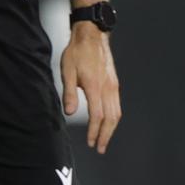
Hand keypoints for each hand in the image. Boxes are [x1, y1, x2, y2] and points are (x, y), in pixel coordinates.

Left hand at [62, 23, 120, 152]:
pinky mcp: (115, 83)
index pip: (97, 116)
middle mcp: (108, 88)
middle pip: (110, 119)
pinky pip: (117, 105)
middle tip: (100, 148)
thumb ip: (69, 93)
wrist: (92, 36)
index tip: (90, 142)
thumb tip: (68, 112)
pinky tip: (108, 123)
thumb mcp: (67, 71)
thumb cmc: (77, 52)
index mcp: (95, 87)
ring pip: (116, 113)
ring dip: (111, 129)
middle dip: (105, 136)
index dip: (94, 131)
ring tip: (104, 140)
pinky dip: (114, 118)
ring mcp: (113, 86)